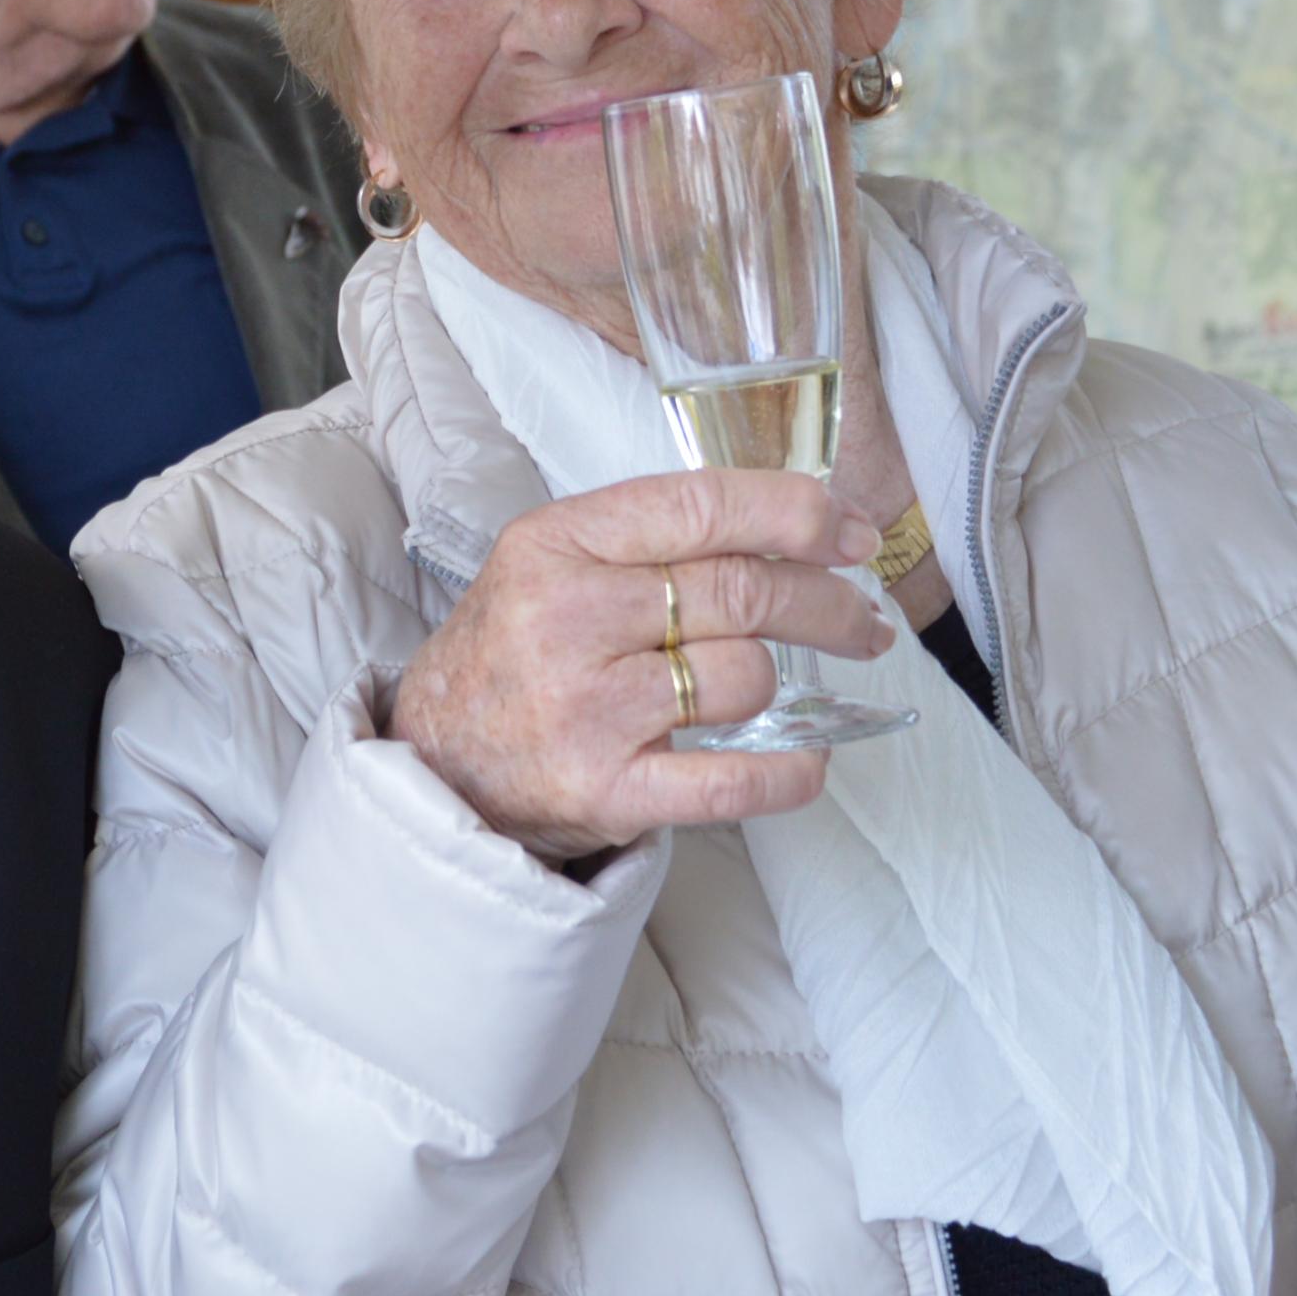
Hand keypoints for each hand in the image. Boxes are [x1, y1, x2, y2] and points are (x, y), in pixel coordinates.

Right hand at [387, 471, 892, 861]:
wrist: (435, 759)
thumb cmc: (515, 651)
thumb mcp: (553, 562)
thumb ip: (654, 538)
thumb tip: (800, 528)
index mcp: (558, 543)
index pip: (702, 506)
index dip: (798, 514)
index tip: (853, 534)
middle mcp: (567, 617)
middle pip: (742, 591)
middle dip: (826, 603)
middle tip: (861, 619)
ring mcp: (586, 708)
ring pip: (744, 678)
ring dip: (777, 683)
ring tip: (767, 687)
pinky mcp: (604, 789)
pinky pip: (730, 781)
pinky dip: (788, 774)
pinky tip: (808, 761)